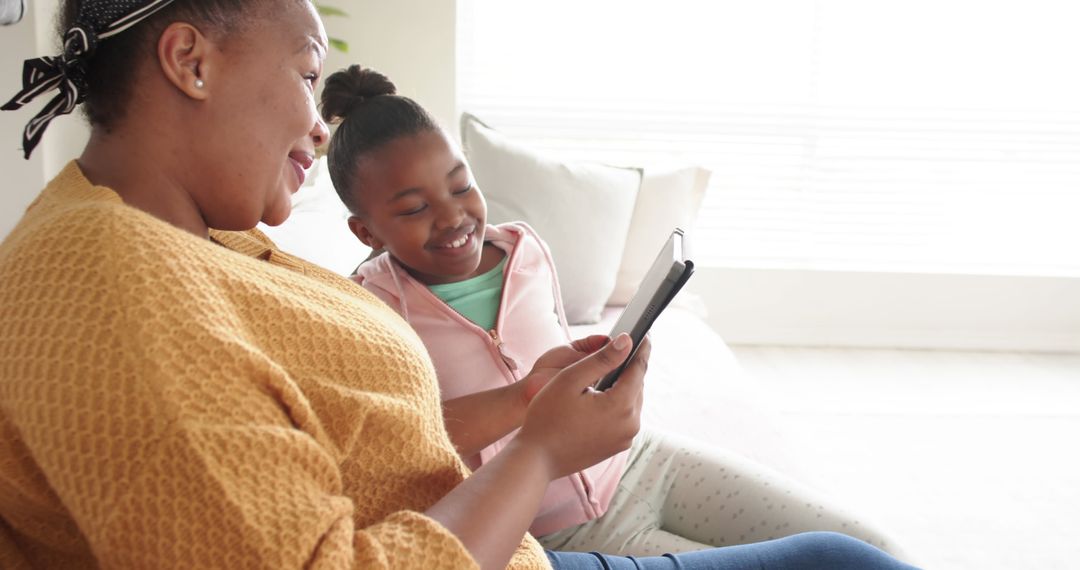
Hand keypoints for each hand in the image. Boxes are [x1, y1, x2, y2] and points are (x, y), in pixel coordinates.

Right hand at [514, 333, 650, 480]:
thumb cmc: (547, 417)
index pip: (639, 369)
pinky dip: (616, 404)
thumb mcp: (571, 379)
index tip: (644, 334)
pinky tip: (599, 398)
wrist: (536, 459)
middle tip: (621, 350)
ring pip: (631, 402)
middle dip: (629, 368)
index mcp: (621, 406)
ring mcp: (625, 439)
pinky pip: (624, 418)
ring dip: (622, 387)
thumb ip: (602, 359)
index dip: (642, 349)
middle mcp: (630, 424)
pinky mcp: (617, 446)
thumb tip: (626, 341)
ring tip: (607, 373)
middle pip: (636, 386)